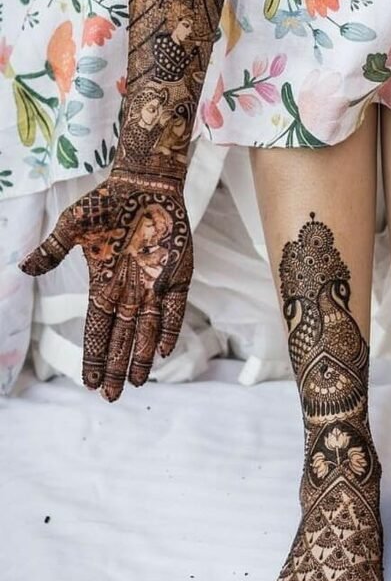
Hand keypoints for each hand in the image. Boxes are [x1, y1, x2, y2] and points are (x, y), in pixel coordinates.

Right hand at [19, 174, 192, 401]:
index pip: (97, 329)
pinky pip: (174, 308)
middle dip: (116, 367)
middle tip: (110, 396)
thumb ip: (52, 250)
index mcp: (103, 285)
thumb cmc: (107, 203)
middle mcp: (129, 292)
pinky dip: (168, 328)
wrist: (144, 184)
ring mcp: (154, 286)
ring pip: (147, 331)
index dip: (93, 356)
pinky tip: (162, 350)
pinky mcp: (177, 275)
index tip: (89, 382)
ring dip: (140, 356)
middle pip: (121, 338)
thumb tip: (23, 269)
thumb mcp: (73, 226)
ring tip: (136, 383)